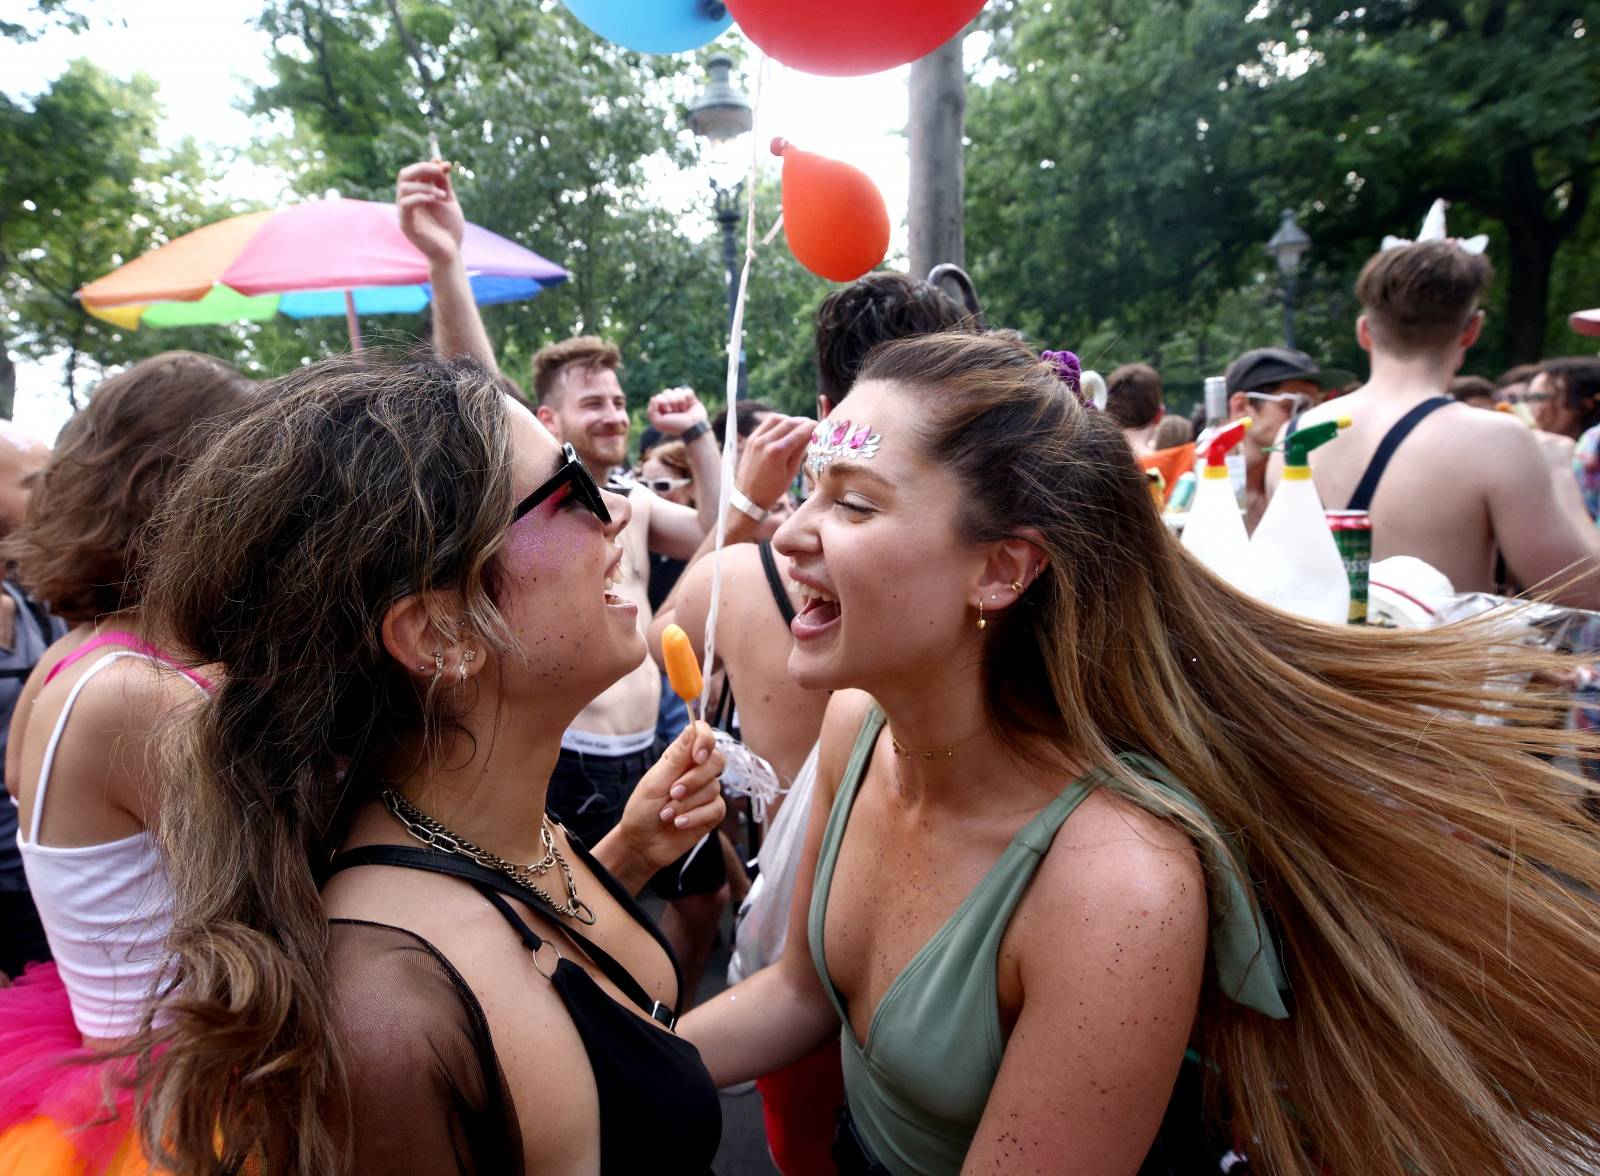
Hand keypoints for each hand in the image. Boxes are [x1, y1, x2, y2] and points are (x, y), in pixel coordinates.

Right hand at [396, 160, 464, 264]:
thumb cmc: (450, 228)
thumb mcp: (448, 200)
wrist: (451, 252)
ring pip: (404, 187)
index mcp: (416, 195)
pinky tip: (435, 199)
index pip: (414, 172)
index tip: (446, 166)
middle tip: (439, 171)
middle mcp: (408, 201)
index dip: (428, 165)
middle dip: (422, 168)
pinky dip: (420, 196)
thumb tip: (440, 160)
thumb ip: (443, 182)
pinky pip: (405, 204)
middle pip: (404, 175)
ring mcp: (405, 213)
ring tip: (443, 195)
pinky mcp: (406, 224)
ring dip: (425, 186)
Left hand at [611, 721, 725, 875]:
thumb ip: (677, 756)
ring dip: (687, 804)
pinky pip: (716, 808)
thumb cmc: (643, 810)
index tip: (697, 756)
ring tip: (666, 814)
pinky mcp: (711, 813)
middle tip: (673, 793)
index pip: (703, 734)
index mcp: (681, 757)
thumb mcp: (655, 781)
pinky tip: (679, 824)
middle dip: (694, 780)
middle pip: (716, 761)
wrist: (641, 844)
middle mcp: (696, 772)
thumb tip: (693, 725)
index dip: (705, 740)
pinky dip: (695, 816)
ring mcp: (706, 792)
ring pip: (713, 788)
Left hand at [648, 387, 709, 437]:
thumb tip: (654, 398)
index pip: (659, 396)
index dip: (664, 403)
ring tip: (683, 410)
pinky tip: (690, 406)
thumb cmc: (675, 426)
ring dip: (681, 402)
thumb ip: (651, 412)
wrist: (693, 428)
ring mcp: (680, 399)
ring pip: (677, 390)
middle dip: (672, 402)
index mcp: (661, 408)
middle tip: (676, 412)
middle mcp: (669, 403)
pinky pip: (687, 391)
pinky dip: (689, 399)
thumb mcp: (659, 423)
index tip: (668, 413)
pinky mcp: (690, 398)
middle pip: (667, 392)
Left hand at [736, 413, 814, 510]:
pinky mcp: (751, 439)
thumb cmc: (772, 490)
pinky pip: (766, 423)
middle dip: (804, 422)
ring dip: (790, 420)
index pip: (800, 432)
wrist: (748, 498)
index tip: (821, 426)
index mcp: (778, 452)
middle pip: (790, 422)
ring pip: (777, 419)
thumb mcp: (791, 473)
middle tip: (813, 426)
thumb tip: (810, 436)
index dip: (813, 427)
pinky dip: (778, 422)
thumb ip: (800, 452)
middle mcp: (766, 441)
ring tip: (799, 426)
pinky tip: (785, 428)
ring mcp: (756, 439)